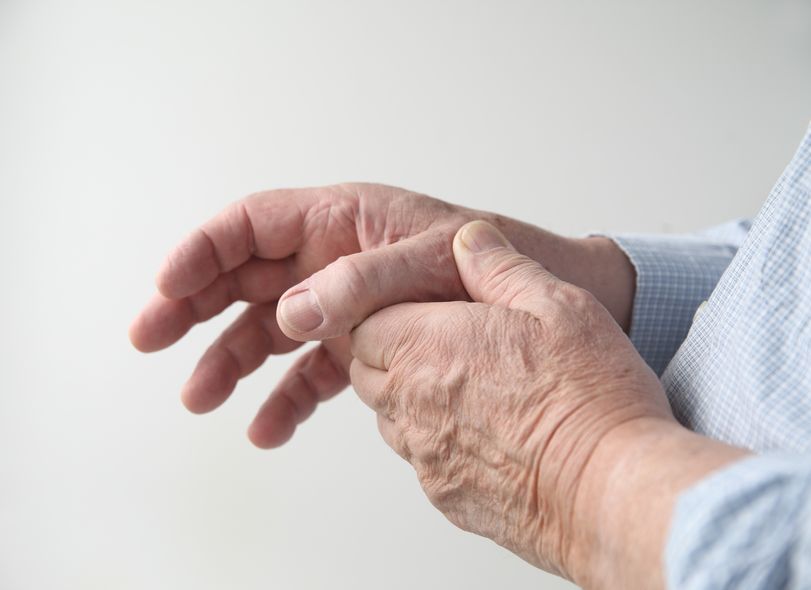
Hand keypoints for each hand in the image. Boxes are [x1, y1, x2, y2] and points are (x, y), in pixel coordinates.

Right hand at [129, 183, 634, 448]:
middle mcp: (336, 261)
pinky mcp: (364, 346)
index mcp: (345, 220)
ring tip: (201, 398)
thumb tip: (292, 312)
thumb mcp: (433, 258)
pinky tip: (268, 428)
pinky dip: (286, 400)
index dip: (203, 251)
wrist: (548, 308)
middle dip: (193, 305)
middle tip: (150, 336)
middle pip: (245, 277)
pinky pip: (311, 371)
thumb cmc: (497, 264)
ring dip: (230, 362)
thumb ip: (361, 282)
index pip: (254, 224)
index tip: (168, 285)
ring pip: (269, 330)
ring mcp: (346, 307)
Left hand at [349, 221, 744, 587]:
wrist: (613, 490)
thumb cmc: (589, 397)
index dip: (389, 312)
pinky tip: (487, 432)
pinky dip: (437, 441)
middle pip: (367, 370)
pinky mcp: (447, 495)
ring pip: (389, 417)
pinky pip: (420, 460)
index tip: (424, 310)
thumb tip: (468, 239)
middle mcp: (413, 404)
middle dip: (393, 352)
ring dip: (410, 397)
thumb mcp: (556, 304)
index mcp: (427, 347)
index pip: (363, 323)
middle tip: (446, 343)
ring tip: (470, 387)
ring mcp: (427, 456)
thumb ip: (500, 266)